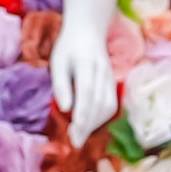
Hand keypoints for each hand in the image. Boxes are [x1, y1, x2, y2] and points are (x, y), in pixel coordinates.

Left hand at [47, 6, 117, 144]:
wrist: (89, 29)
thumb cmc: (69, 46)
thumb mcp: (58, 61)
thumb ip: (61, 85)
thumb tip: (66, 109)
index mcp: (85, 64)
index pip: (87, 94)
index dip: (82, 116)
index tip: (74, 134)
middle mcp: (102, 71)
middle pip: (99, 104)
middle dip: (88, 126)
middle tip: (75, 142)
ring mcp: (110, 77)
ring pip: (108, 106)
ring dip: (96, 123)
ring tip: (81, 135)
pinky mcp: (113, 81)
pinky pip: (111, 103)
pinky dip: (102, 117)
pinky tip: (91, 124)